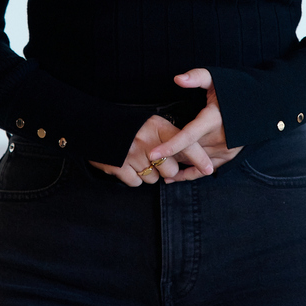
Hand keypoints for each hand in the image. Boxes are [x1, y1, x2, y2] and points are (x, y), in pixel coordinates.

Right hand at [89, 113, 213, 187]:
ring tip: (138, 158)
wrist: (96, 125)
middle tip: (154, 157)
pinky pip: (136, 183)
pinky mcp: (119, 168)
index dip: (199, 158)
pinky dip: (133, 177)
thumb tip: (186, 154)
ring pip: (154, 179)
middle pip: (170, 169)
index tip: (209, 169)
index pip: (185, 144)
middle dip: (165, 168)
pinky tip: (127, 164)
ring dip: (148, 173)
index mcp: (158, 127)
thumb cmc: (129, 125)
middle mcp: (148, 142)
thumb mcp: (151, 122)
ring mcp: (133, 156)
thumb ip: (168, 136)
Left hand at [148, 68, 242, 181]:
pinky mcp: (230, 156)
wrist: (263, 103)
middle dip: (169, 154)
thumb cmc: (237, 88)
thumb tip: (177, 79)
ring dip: (178, 163)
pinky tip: (175, 177)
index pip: (189, 136)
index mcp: (214, 119)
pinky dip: (191, 174)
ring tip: (156, 165)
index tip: (152, 153)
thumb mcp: (217, 78)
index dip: (170, 146)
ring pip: (196, 161)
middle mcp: (220, 137)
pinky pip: (207, 170)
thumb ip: (197, 77)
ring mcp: (226, 149)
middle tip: (147, 155)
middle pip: (189, 151)